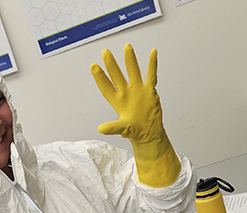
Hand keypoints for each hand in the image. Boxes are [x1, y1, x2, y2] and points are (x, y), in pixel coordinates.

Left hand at [90, 44, 179, 187]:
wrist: (148, 132)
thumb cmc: (134, 130)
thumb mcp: (123, 129)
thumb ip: (113, 127)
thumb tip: (101, 129)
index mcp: (117, 101)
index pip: (107, 86)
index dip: (100, 77)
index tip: (93, 66)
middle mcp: (126, 93)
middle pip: (117, 75)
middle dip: (111, 64)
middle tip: (105, 52)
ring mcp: (137, 90)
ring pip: (133, 71)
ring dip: (130, 60)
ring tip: (127, 47)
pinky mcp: (149, 90)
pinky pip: (151, 75)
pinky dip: (152, 64)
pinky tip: (152, 53)